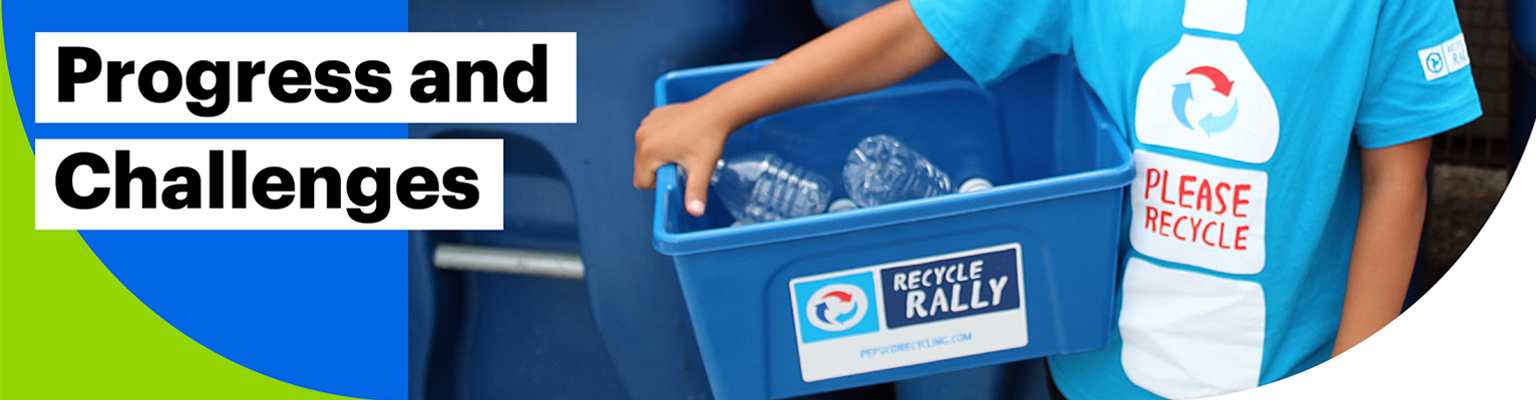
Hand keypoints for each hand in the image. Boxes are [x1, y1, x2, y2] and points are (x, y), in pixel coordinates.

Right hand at [633, 99, 736, 216]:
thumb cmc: (709, 139)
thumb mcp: (702, 169)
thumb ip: (695, 192)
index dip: (659, 183)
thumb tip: (695, 212)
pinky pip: (650, 138)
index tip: (677, 170)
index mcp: (649, 151)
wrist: (717, 110)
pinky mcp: (652, 116)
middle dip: (659, 169)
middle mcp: (642, 136)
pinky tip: (680, 135)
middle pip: (641, 168)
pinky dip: (661, 141)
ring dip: (660, 156)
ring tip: (682, 147)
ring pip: (645, 154)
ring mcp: (646, 124)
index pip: (641, 182)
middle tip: (682, 159)